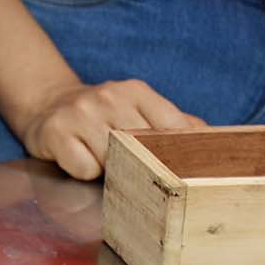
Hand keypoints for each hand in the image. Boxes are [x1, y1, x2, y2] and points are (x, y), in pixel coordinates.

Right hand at [16, 79, 204, 180]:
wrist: (48, 104)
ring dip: (112, 170)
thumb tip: (216, 141)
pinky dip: (85, 172)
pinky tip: (81, 159)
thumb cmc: (104, 115)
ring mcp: (79, 113)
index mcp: (135, 91)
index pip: (172, 126)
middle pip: (143, 149)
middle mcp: (107, 96)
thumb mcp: (139, 109)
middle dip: (144, 166)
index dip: (179, 153)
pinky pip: (84, 169)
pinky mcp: (54, 132)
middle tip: (141, 174)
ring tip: (105, 162)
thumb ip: (175, 124)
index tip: (183, 171)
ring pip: (113, 161)